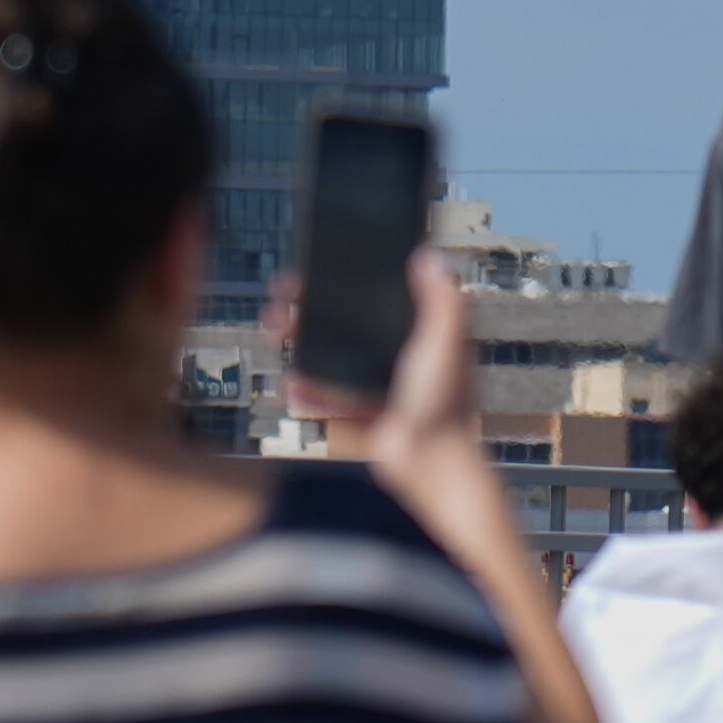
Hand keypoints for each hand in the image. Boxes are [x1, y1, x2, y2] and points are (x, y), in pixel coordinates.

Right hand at [291, 253, 479, 461]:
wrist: (431, 465)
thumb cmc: (445, 404)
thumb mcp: (445, 343)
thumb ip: (441, 301)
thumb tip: (429, 257)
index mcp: (423, 332)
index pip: (380, 295)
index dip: (348, 282)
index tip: (318, 271)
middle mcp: (403, 353)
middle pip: (348, 322)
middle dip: (311, 312)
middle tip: (282, 308)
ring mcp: (383, 382)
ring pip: (334, 355)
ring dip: (304, 345)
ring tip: (277, 337)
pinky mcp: (368, 411)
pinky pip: (331, 395)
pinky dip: (310, 389)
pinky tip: (291, 384)